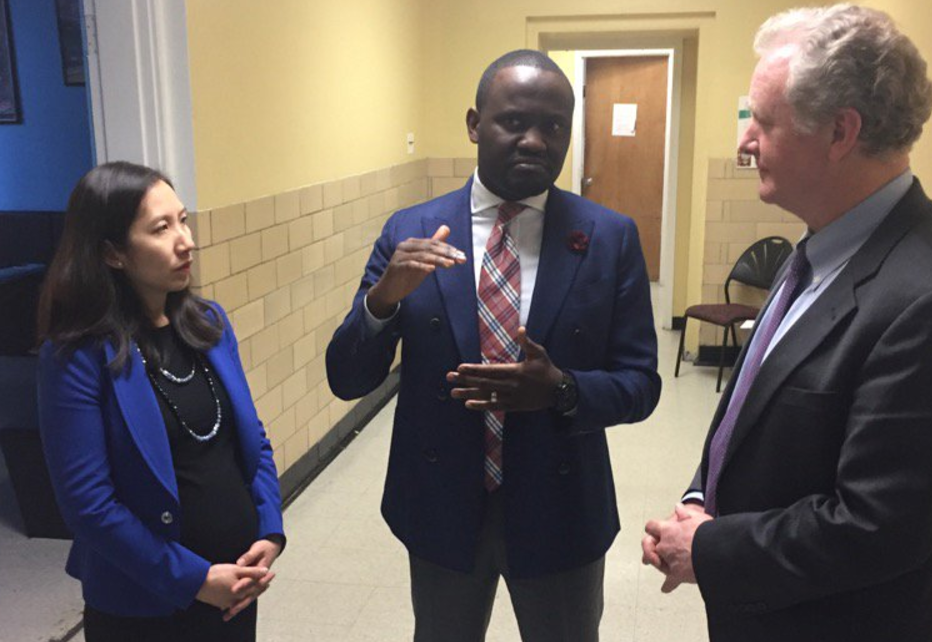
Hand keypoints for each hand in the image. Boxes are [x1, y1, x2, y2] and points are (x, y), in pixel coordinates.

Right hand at [195, 563, 270, 614]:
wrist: (197, 584)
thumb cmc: (217, 574)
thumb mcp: (236, 570)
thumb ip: (252, 571)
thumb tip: (266, 571)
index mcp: (242, 590)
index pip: (258, 584)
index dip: (266, 578)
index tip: (273, 573)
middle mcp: (237, 598)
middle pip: (252, 593)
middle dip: (260, 588)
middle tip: (267, 584)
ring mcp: (228, 602)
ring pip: (243, 600)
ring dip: (250, 596)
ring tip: (256, 592)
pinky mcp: (220, 603)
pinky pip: (233, 603)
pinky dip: (238, 601)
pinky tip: (238, 600)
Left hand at [223, 539, 283, 619]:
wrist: (271, 548)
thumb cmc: (264, 548)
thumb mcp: (257, 549)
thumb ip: (248, 556)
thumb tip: (240, 563)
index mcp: (261, 572)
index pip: (251, 580)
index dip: (242, 585)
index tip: (233, 590)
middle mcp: (259, 580)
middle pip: (249, 593)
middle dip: (239, 602)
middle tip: (231, 610)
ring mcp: (255, 583)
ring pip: (247, 597)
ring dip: (238, 605)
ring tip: (228, 615)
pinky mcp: (251, 583)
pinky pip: (244, 594)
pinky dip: (237, 601)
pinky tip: (228, 607)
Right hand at [367, 225, 466, 317]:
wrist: (389, 290)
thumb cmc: (407, 275)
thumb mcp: (423, 260)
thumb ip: (434, 246)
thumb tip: (446, 228)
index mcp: (412, 243)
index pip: (434, 243)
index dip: (449, 249)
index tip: (462, 255)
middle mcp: (405, 246)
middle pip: (429, 247)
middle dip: (446, 253)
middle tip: (460, 258)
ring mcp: (399, 256)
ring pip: (422, 255)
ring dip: (438, 260)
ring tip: (450, 264)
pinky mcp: (396, 267)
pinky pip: (411, 265)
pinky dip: (422, 266)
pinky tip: (432, 269)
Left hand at [447, 327, 562, 411]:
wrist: (559, 391)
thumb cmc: (547, 369)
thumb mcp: (539, 353)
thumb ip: (528, 342)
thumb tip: (521, 329)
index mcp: (516, 371)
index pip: (490, 370)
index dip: (474, 370)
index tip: (460, 368)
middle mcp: (511, 385)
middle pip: (484, 383)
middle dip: (465, 380)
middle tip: (449, 377)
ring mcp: (512, 397)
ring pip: (487, 395)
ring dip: (469, 394)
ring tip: (454, 393)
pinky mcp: (513, 406)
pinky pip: (495, 406)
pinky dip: (482, 406)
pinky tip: (469, 405)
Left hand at [644, 503, 711, 592]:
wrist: (717, 550)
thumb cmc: (708, 532)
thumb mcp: (697, 517)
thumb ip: (685, 513)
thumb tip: (677, 507)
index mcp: (668, 530)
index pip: (652, 526)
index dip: (653, 528)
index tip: (653, 530)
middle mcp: (665, 545)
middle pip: (650, 544)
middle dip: (650, 545)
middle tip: (650, 546)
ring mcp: (669, 561)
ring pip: (656, 562)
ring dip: (655, 561)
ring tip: (651, 562)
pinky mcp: (677, 574)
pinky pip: (670, 582)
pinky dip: (668, 585)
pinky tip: (666, 588)